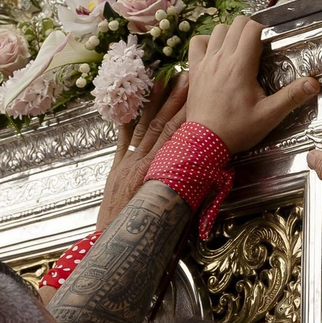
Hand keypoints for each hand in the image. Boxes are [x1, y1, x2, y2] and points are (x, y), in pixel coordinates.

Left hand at [96, 73, 190, 230]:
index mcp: (158, 172)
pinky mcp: (116, 169)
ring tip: (162, 81)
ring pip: (143, 127)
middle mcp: (142, 163)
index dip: (187, 115)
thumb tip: (205, 173)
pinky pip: (122, 141)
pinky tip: (129, 103)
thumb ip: (186, 189)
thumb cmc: (147, 232)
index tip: (198, 96)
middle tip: (185, 78)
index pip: (175, 136)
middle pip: (161, 125)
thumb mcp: (171, 210)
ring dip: (153, 103)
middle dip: (174, 100)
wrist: (116, 243)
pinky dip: (126, 121)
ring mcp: (126, 163)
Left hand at [181, 15, 320, 154]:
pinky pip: (197, 43)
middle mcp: (221, 59)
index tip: (270, 43)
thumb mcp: (269, 115)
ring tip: (240, 48)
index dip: (264, 30)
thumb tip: (313, 83)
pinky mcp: (195, 70)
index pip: (252, 28)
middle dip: (250, 29)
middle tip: (259, 45)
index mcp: (240, 66)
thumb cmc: (236, 129)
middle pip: (236, 24)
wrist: (204, 142)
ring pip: (217, 29)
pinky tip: (216, 52)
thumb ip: (291, 97)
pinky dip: (207, 41)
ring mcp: (205, 63)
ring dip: (231, 33)